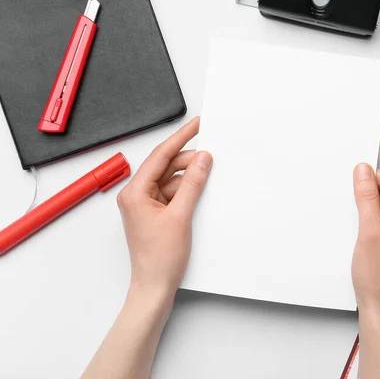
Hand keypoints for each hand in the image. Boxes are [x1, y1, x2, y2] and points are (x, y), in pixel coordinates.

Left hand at [117, 117, 211, 300]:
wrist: (154, 287)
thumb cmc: (160, 258)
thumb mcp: (181, 216)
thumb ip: (193, 184)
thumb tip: (203, 159)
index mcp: (135, 192)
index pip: (160, 156)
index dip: (181, 137)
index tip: (197, 124)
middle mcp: (137, 195)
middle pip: (166, 167)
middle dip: (189, 160)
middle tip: (213, 153)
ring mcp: (146, 205)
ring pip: (171, 180)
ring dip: (190, 177)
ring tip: (210, 173)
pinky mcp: (155, 214)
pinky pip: (173, 193)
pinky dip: (188, 190)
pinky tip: (202, 189)